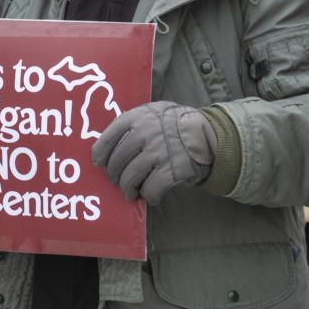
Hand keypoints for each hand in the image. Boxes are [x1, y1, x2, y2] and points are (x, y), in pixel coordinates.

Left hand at [91, 101, 215, 204]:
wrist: (207, 134)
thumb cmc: (175, 124)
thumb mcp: (153, 113)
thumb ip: (132, 124)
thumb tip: (108, 148)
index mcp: (137, 118)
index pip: (107, 140)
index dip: (101, 156)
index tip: (100, 164)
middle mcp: (145, 134)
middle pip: (117, 162)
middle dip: (115, 176)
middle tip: (119, 181)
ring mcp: (158, 152)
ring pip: (130, 178)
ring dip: (128, 189)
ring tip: (131, 192)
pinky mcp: (172, 170)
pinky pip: (150, 189)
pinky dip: (149, 196)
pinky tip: (152, 196)